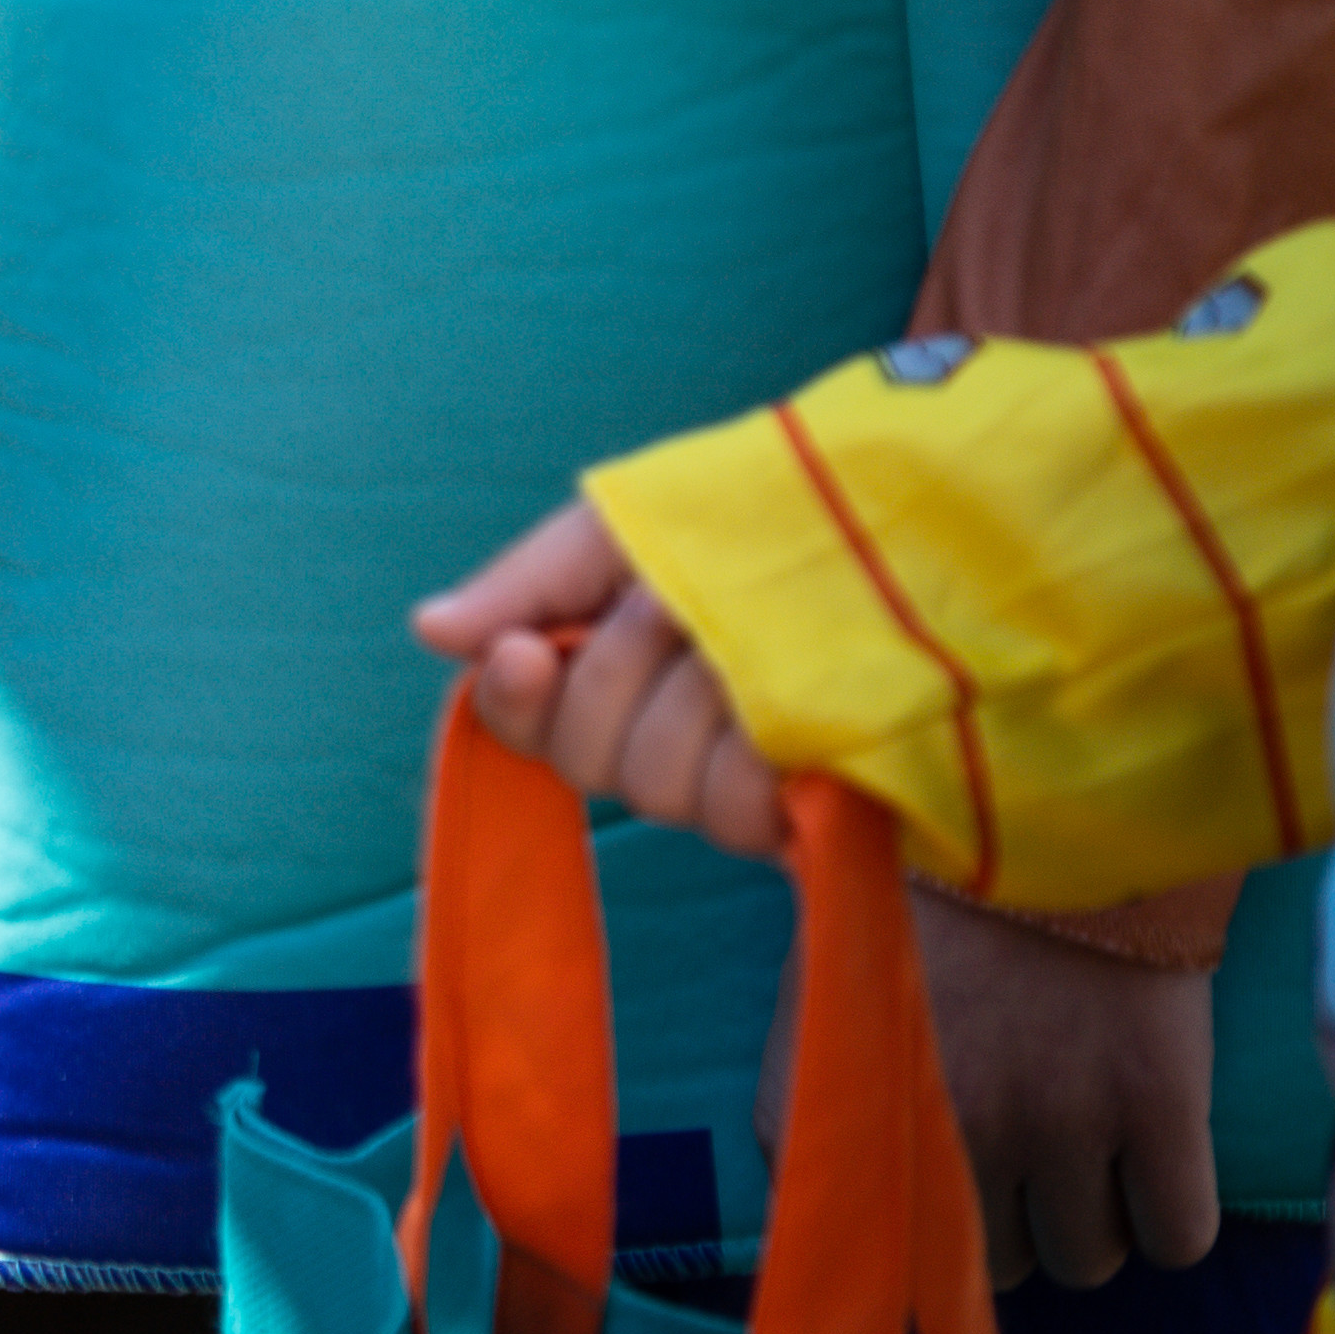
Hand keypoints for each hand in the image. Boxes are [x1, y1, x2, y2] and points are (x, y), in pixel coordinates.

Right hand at [414, 500, 787, 858]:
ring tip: (762, 641)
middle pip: (587, 758)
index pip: (521, 722)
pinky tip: (798, 713)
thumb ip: (531, 581)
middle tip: (684, 606)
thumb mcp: (630, 528)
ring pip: (660, 789)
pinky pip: (742, 815)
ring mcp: (730, 783)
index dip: (515, 700)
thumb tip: (429, 629)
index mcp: (607, 672)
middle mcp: (659, 739)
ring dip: (704, 703)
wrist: (905, 526)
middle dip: (630, 669)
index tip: (528, 650)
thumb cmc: (760, 517)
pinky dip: (763, 760)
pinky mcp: (805, 814)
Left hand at [766, 891, 1218, 1288]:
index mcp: (848, 1103)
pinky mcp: (1155, 1107)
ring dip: (1096, 1220)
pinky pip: (1175, 1235)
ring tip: (1097, 1145)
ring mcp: (1052, 1125)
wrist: (1037, 798)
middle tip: (1035, 1157)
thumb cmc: (924, 879)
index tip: (950, 1218)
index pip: (875, 1247)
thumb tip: (852, 1188)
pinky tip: (1158, 1153)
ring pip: (1086, 1261)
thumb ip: (834, 1083)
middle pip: (994, 1268)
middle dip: (1017, 1223)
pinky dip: (1171, 1211)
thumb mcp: (837, 979)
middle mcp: (942, 1133)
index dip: (924, 1243)